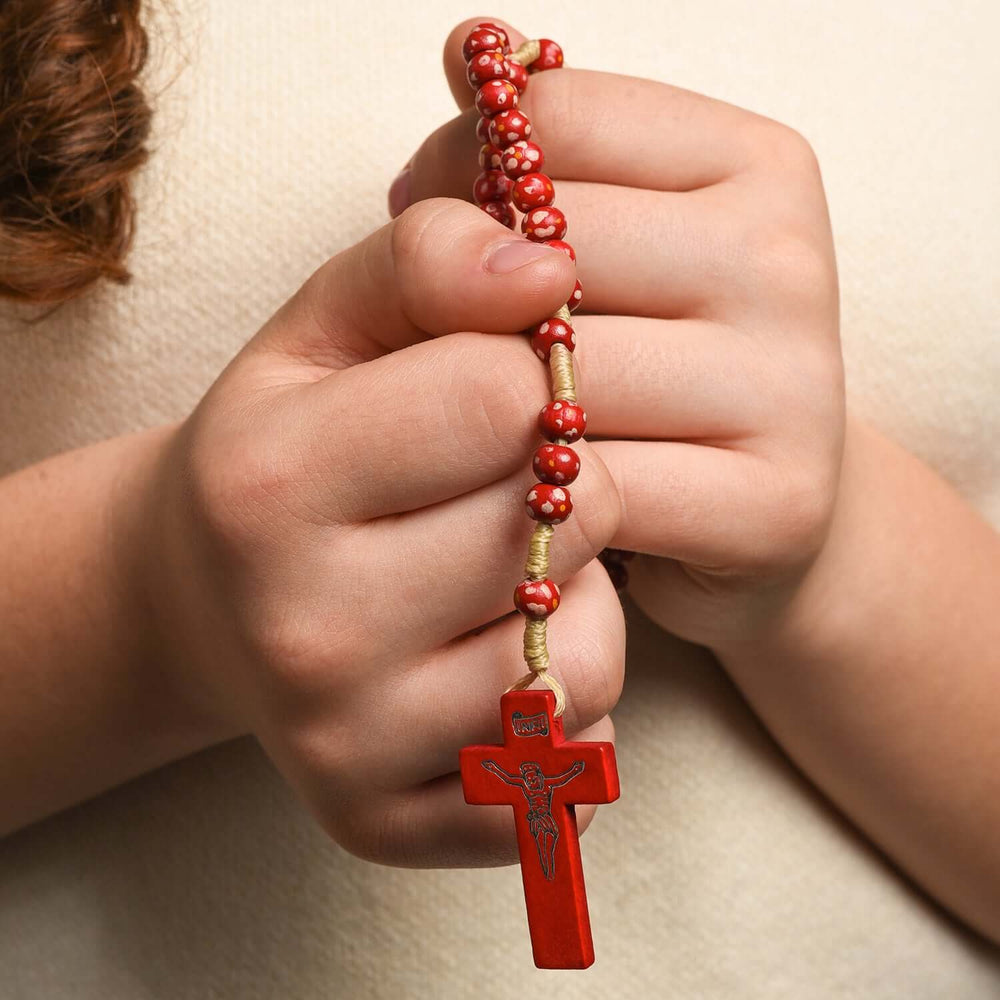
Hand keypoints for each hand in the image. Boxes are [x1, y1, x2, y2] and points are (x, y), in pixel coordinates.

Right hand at [142, 198, 625, 866]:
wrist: (208, 597)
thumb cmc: (292, 446)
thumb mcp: (332, 327)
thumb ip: (429, 260)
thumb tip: (548, 258)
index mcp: (270, 484)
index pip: (507, 396)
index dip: (529, 378)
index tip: (497, 391)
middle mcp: (301, 629)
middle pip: (564, 520)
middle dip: (558, 485)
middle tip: (492, 488)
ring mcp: (347, 743)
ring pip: (585, 650)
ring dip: (570, 595)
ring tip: (492, 574)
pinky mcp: (388, 820)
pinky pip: (569, 754)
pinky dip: (557, 694)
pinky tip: (489, 653)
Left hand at [400, 18, 843, 645]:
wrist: (757, 501)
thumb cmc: (658, 359)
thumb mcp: (616, 238)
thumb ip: (547, 152)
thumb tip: (470, 48)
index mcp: (756, 165)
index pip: (560, 121)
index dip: (459, 168)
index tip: (437, 222)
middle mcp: (785, 263)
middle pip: (552, 253)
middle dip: (455, 295)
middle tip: (424, 334)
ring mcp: (794, 385)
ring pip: (563, 378)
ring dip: (480, 408)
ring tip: (462, 417)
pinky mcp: (779, 502)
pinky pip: (596, 488)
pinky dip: (525, 499)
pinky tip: (505, 497)